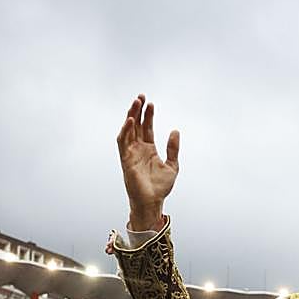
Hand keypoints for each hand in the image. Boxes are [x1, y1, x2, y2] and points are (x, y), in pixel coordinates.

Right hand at [117, 94, 179, 230]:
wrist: (153, 202)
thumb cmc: (160, 187)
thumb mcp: (173, 165)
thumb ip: (173, 148)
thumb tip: (175, 131)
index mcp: (149, 149)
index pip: (147, 127)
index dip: (148, 115)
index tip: (151, 103)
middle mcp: (138, 149)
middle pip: (136, 125)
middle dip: (138, 110)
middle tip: (141, 96)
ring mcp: (131, 153)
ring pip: (128, 130)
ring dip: (131, 116)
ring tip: (136, 103)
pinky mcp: (125, 160)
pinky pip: (122, 142)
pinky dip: (125, 131)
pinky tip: (130, 121)